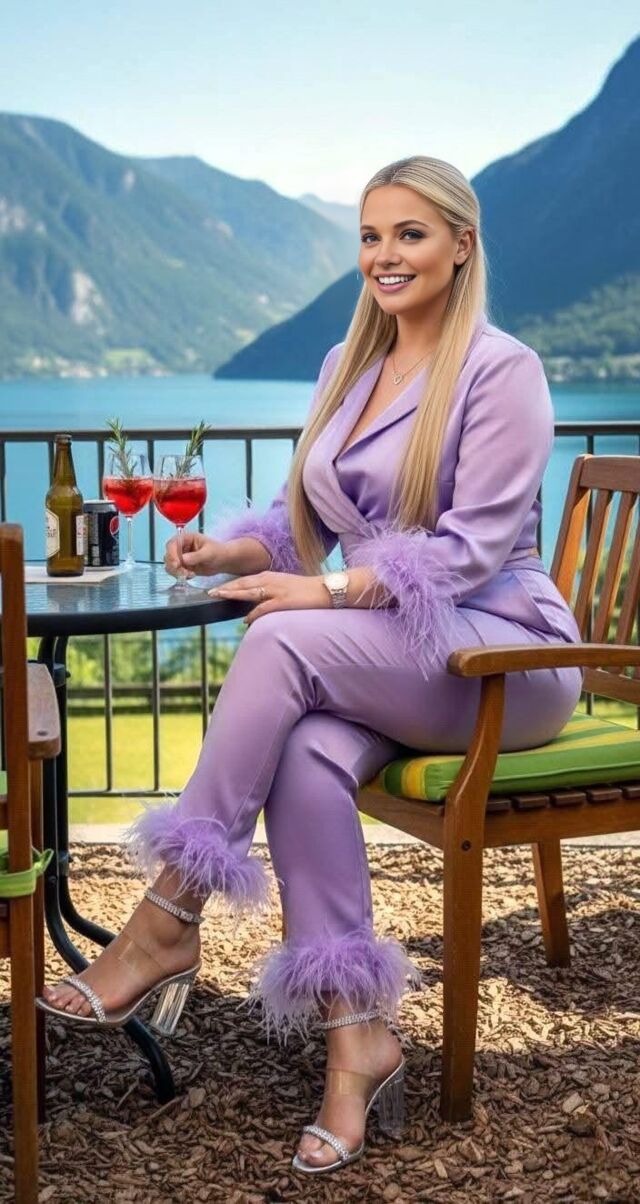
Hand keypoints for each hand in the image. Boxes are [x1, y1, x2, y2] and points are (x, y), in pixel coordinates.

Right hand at [164, 532, 225, 578]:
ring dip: (177, 572)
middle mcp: (181, 546)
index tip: (176, 564)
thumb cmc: (218, 552)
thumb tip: (183, 560)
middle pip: (168, 555)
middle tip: (184, 573)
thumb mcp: (209, 553)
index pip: (172, 544)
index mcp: (186, 538)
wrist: (223, 562)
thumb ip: (196, 556)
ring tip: (190, 574)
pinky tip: (191, 575)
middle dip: (174, 566)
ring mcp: (180, 557)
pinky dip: (180, 575)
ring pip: (170, 565)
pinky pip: (175, 571)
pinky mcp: (182, 566)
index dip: (171, 554)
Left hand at [208, 572, 329, 625]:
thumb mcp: (283, 587)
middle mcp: (270, 580)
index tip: (216, 588)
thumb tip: (252, 609)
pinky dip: (253, 613)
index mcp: (269, 576)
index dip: (229, 584)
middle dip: (225, 587)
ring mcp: (276, 590)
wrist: (326, 589)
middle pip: (242, 583)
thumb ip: (267, 594)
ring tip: (219, 597)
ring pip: (249, 591)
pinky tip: (245, 619)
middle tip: (209, 592)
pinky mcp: (283, 601)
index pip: (244, 579)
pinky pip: (263, 608)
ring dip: (233, 594)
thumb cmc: (305, 590)